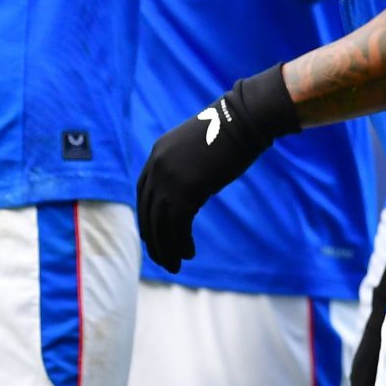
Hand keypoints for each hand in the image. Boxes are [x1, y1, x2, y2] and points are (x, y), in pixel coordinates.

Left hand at [137, 67, 298, 270]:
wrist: (243, 121)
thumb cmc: (229, 132)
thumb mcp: (197, 146)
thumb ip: (185, 165)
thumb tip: (189, 185)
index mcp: (157, 154)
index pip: (142, 192)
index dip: (146, 215)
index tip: (151, 234)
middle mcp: (157, 167)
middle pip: (148, 211)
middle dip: (153, 239)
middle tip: (162, 258)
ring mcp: (169, 179)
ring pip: (160, 224)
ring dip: (166, 248)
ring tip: (174, 264)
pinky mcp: (186, 191)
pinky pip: (177, 226)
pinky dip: (181, 242)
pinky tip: (189, 253)